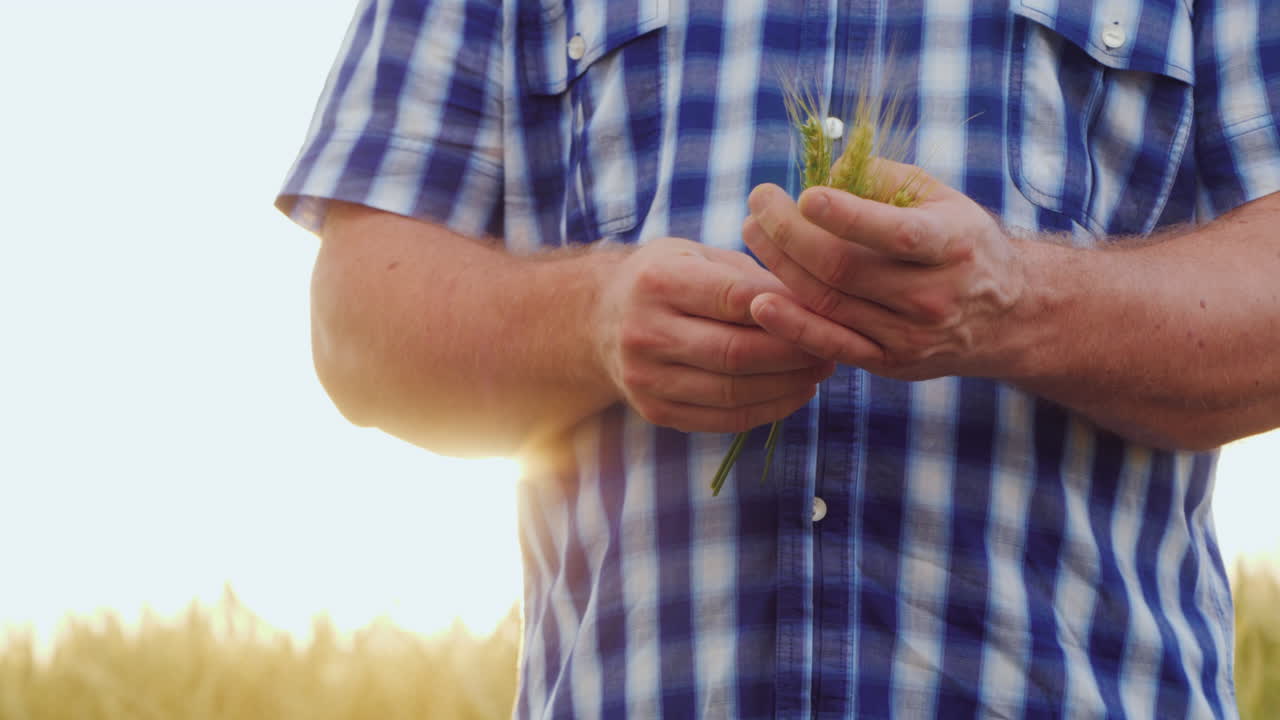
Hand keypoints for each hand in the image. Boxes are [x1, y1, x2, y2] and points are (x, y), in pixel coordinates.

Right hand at [594, 236, 834, 431]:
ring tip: (820, 371)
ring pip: (732, 392)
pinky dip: (767, 412)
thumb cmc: (666, 278)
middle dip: (794, 354)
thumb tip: (812, 303)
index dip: (786, 309)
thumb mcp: (697, 256)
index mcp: (657, 282)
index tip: (826, 310)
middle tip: (833, 347)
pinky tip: (795, 394)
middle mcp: (644, 332)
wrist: (598, 320)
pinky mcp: (654, 411)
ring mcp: (645, 378)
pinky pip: (722, 420)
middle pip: (736, 352)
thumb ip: (749, 277)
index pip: (734, 298)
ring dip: (788, 386)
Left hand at [742, 163, 1029, 380]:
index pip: (895, 234)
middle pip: (845, 269)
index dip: (847, 215)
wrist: (1006, 316)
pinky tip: (760, 302)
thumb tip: (826, 170)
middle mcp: (933, 295)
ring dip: (780, 268)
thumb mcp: (942, 198)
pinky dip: (792, 326)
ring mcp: (911, 336)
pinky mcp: (891, 363)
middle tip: (759, 204)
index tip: (805, 195)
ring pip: (830, 304)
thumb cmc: (960, 242)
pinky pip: (832, 346)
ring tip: (753, 234)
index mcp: (951, 244)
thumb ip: (886, 178)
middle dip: (789, 234)